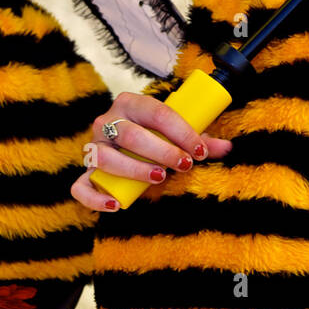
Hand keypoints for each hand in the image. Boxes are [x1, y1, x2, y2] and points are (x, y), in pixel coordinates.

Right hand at [71, 91, 231, 212]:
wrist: (124, 142)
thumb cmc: (155, 136)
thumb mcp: (175, 134)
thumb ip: (200, 140)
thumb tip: (228, 147)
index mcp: (130, 103)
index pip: (157, 113)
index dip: (182, 132)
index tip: (201, 151)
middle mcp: (107, 121)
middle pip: (132, 134)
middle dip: (162, 150)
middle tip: (185, 164)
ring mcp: (93, 146)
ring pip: (107, 158)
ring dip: (135, 169)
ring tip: (159, 177)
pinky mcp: (85, 171)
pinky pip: (80, 185)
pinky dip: (95, 198)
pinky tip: (117, 205)